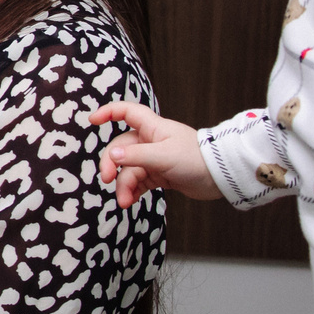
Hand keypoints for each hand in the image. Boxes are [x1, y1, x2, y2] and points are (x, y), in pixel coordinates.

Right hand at [90, 101, 221, 205]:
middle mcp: (150, 141)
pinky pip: (138, 182)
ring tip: (124, 201)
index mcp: (152, 127)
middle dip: (112, 165)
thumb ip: (135, 155)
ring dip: (123, 185)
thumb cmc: (196, 158)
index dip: (108, 112)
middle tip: (108, 180)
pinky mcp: (159, 175)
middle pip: (120, 148)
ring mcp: (154, 159)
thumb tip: (111, 155)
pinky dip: (132, 191)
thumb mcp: (163, 156)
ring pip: (129, 169)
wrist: (221, 177)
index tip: (92, 121)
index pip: (126, 112)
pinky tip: (129, 200)